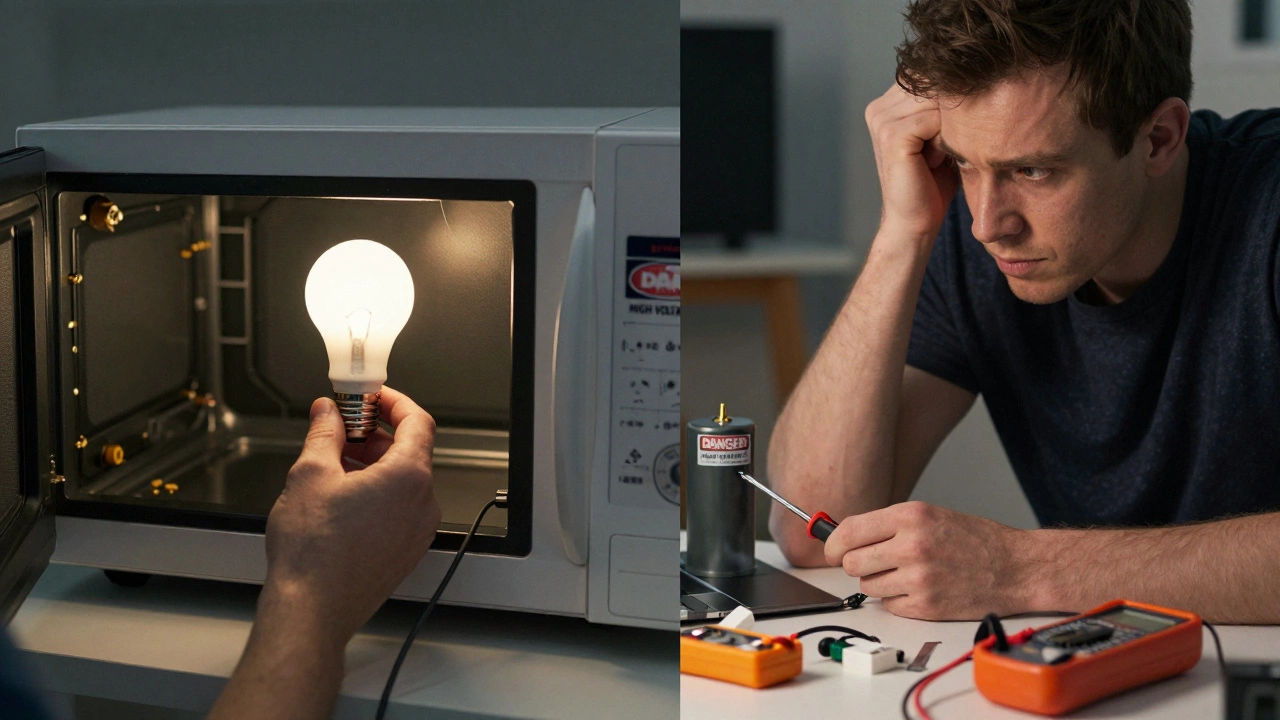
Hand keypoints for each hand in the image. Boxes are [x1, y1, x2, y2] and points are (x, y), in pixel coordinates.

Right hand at [261, 386, 441, 644]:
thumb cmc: (313, 552)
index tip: (372, 397)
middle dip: (376, 434)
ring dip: (374, 464)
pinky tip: (342, 496)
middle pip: (411, 451)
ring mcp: (418, 531)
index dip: (394, 402)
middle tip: (342, 428)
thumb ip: (324, 433)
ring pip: (404, 482)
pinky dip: (378, 493)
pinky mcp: (406, 552)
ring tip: (334, 463)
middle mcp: (423, 504)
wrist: (311, 610)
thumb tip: (328, 412)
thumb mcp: (310, 474)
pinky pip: (400, 509)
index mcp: (409, 478)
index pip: (418, 421)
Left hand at [824, 501, 1028, 619]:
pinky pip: (889, 606)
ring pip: (868, 587)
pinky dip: (898, 600)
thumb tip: (844, 536)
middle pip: (851, 563)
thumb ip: (888, 525)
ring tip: (906, 574)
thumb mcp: (930, 515)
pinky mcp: (926, 606)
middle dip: (856, 565)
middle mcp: (912, 545)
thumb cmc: (974, 539)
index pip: (848, 532)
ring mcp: (918, 578)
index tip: (830, 551)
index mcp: (910, 516)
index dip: (832, 544)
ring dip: (879, 583)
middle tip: (873, 563)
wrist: (1015, 567)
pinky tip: (919, 589)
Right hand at [865, 84, 958, 242]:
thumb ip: (944, 106)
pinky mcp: (892, 136)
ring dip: (952, 124)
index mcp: (886, 104)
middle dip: (954, 109)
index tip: (959, 125)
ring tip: (943, 153)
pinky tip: (939, 159)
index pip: (929, 75)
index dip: (952, 94)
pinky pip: (934, 119)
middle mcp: (878, 108)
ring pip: (937, 100)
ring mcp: (882, 120)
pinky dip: (946, 137)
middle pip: (934, 84)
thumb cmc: (932, 182)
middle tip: (950, 145)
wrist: (915, 222)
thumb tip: (974, 75)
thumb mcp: (940, 135)